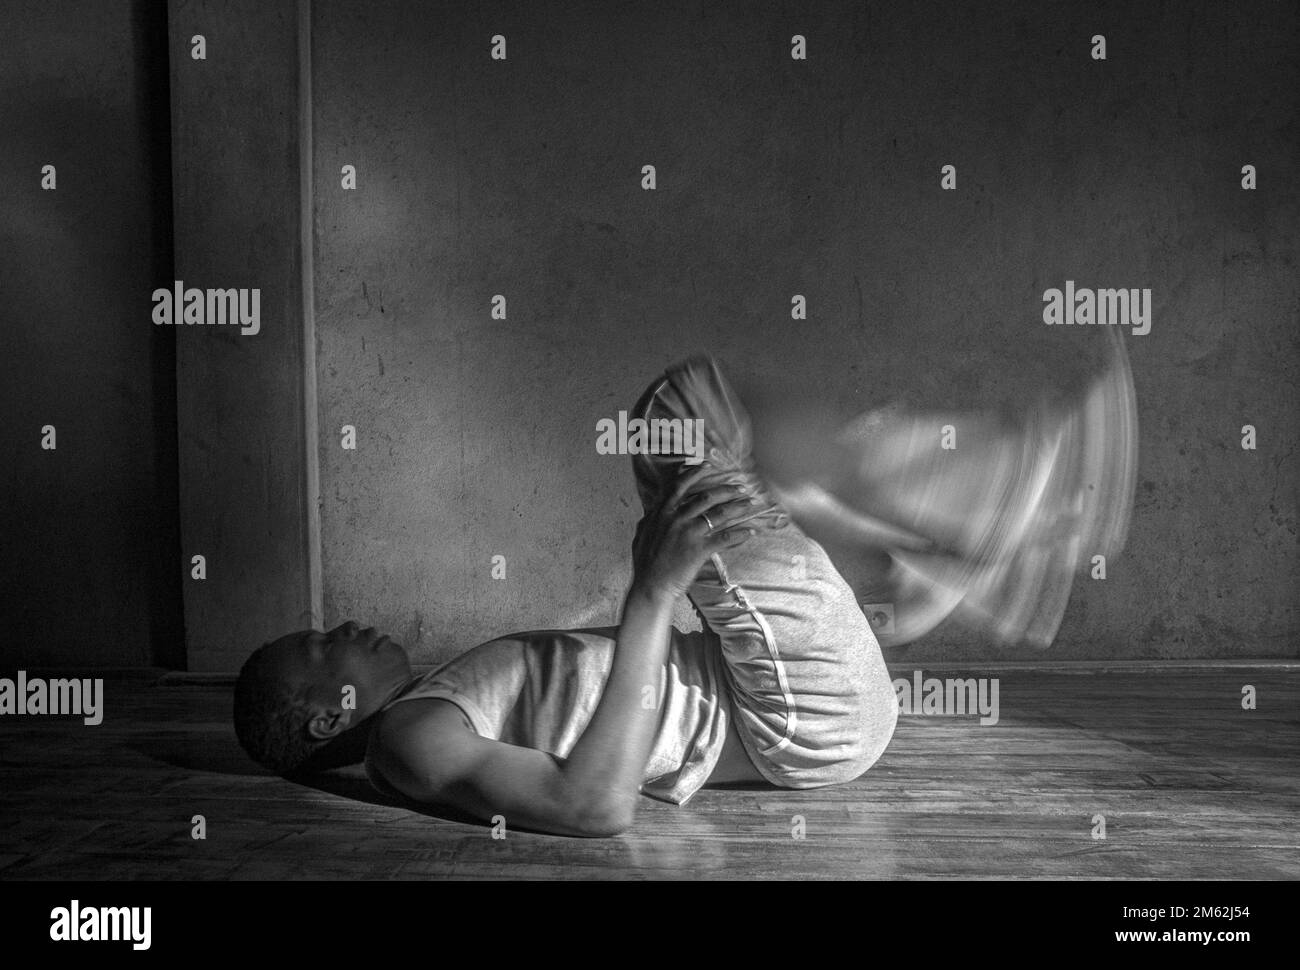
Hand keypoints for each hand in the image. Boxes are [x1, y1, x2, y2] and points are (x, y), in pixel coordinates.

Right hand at [630, 466, 758, 600]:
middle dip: (726, 490)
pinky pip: (724, 538)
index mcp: (662, 513)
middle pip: (706, 497)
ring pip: (719, 514)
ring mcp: (688, 533)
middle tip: (740, 487)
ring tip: (750, 503)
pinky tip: (750, 531)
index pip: (679, 487)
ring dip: (737, 507)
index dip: (694, 474)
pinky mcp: (699, 549)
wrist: (650, 586)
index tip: (707, 466)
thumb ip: (650, 519)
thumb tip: (653, 510)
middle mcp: (676, 518)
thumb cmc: (645, 563)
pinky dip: (739, 534)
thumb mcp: (642, 534)